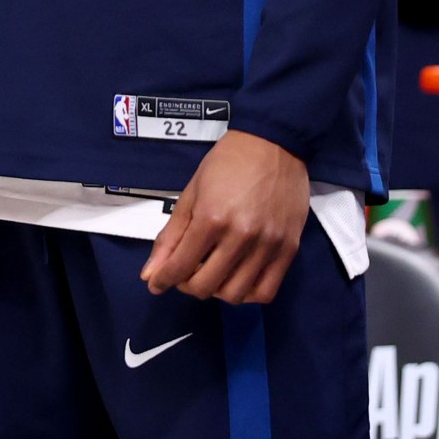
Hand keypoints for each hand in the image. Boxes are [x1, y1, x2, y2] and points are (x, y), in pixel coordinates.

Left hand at [140, 131, 308, 303]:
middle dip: (187, 286)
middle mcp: (241, 236)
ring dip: (216, 291)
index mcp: (211, 218)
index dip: (163, 280)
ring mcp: (268, 245)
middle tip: (185, 273)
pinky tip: (236, 279)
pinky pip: (266, 292)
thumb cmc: (227, 162)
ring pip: (235, 295)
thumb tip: (149, 274)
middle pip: (206, 286)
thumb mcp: (191, 193)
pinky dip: (246, 294)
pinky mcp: (289, 249)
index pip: (180, 266)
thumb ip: (171, 235)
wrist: (273, 143)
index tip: (156, 283)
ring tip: (211, 274)